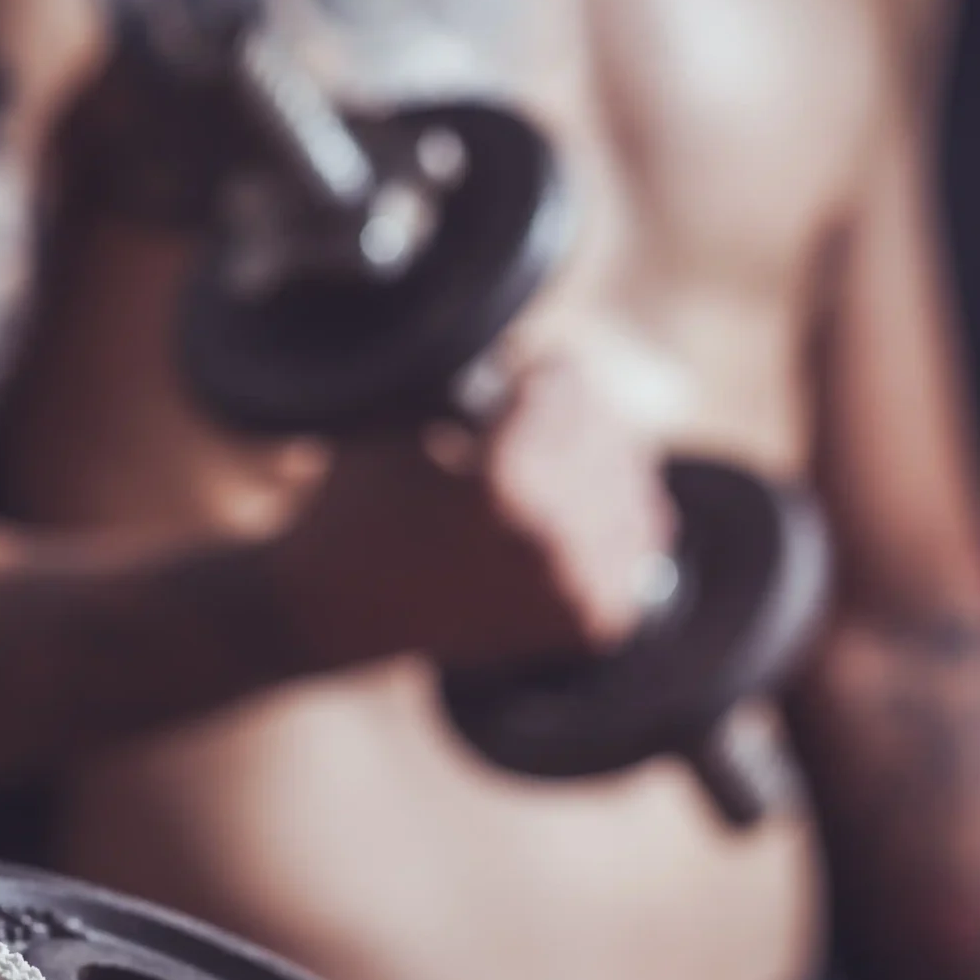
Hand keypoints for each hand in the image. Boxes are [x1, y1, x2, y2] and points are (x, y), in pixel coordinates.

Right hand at [268, 359, 675, 669]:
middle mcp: (550, 546)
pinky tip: (557, 518)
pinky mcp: (591, 623)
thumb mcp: (403, 412)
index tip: (506, 380)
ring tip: (537, 471)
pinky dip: (605, 522)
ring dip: (590, 467)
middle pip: (608, 431)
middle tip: (519, 426)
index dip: (532, 373)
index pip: (567, 384)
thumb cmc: (360, 500)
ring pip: (634, 484)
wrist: (339, 607)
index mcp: (502, 488)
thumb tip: (540, 355)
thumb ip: (477, 373)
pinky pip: (640, 539)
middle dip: (565, 417)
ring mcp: (576, 592)